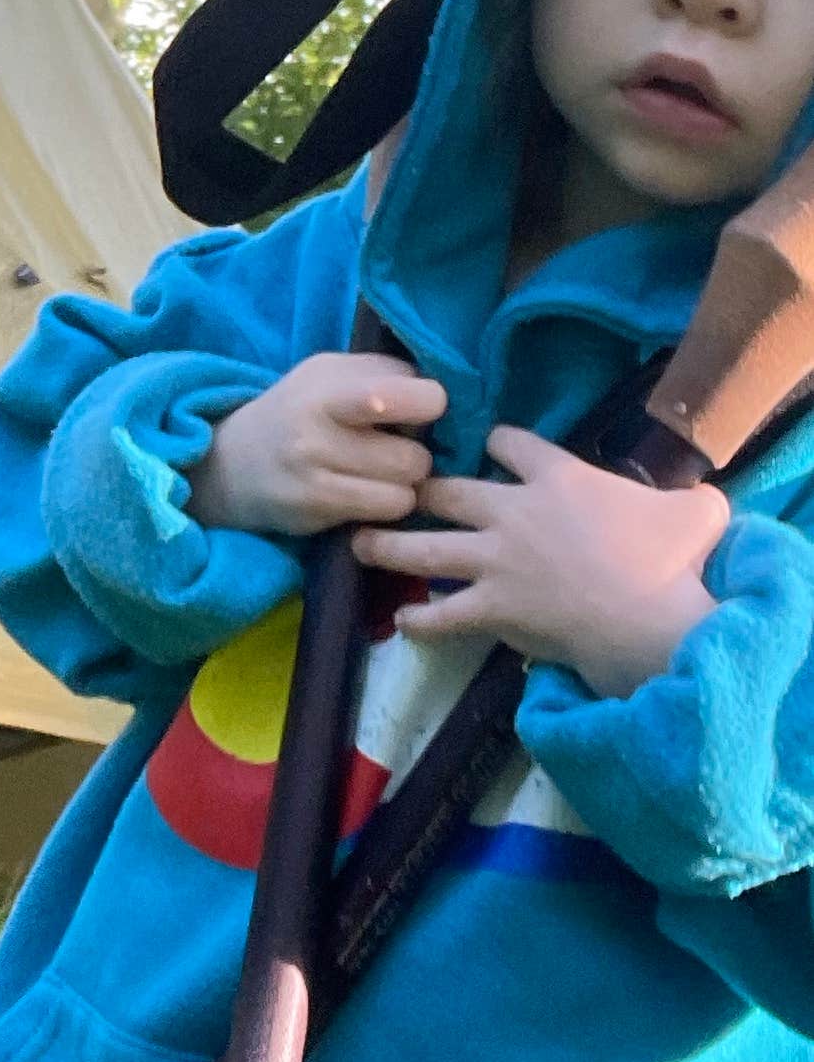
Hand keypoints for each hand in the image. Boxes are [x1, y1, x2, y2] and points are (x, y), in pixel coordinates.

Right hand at [190, 353, 448, 538]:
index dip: (428, 403)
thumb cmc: (299, 412)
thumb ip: (383, 375)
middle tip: (391, 449)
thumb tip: (444, 396)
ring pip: (405, 489)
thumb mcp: (330, 376)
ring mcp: (313, 472)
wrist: (232, 463)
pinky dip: (387, 505)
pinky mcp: (315, 509)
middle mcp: (315, 426)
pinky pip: (387, 512)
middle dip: (414, 454)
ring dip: (403, 484)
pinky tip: (364, 494)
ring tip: (377, 474)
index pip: (403, 393)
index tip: (419, 408)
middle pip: (414, 454)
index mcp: (326, 384)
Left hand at [352, 426, 727, 696]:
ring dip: (387, 545)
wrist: (650, 620)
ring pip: (424, 547)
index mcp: (558, 479)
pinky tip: (404, 620)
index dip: (496, 441)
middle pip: (447, 491)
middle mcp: (514, 512)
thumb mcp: (693, 514)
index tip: (485, 443)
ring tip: (358, 543)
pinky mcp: (493, 609)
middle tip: (390, 488)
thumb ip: (690, 499)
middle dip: (415, 487)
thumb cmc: (671, 561)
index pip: (511, 443)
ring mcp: (496, 562)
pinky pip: (443, 615)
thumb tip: (704, 499)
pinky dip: (420, 619)